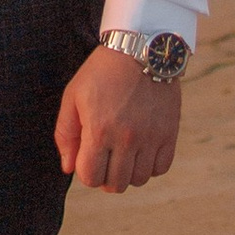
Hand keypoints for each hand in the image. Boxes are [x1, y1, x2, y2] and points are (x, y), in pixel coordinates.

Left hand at [55, 45, 181, 192]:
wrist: (141, 49)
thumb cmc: (101, 72)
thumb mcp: (73, 96)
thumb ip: (66, 135)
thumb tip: (68, 168)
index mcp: (99, 130)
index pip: (91, 177)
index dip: (85, 172)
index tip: (87, 158)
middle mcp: (126, 138)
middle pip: (116, 184)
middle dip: (105, 176)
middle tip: (104, 159)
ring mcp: (151, 137)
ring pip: (139, 179)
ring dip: (127, 172)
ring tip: (122, 153)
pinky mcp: (169, 133)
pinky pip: (160, 168)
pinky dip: (149, 166)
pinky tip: (141, 151)